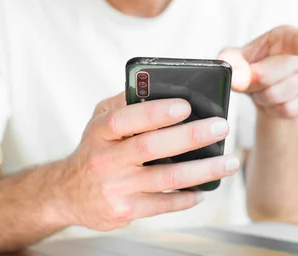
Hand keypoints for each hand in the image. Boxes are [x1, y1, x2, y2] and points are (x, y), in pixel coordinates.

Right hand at [54, 93, 239, 231]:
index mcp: (99, 131)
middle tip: (220, 127)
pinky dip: (188, 197)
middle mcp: (104, 160)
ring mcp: (115, 188)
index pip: (125, 119)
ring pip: (166, 179)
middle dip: (190, 136)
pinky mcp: (125, 210)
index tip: (185, 106)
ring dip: (203, 170)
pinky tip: (205, 189)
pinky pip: (163, 204)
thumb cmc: (94, 148)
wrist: (67, 193)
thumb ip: (126, 102)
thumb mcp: (99, 120)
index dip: (155, 112)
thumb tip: (163, 87)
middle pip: (151, 148)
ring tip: (230, 161)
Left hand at [219, 25, 297, 118]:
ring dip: (263, 98)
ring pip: (281, 96)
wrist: (263, 89)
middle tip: (252, 80)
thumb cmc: (252, 67)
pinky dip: (274, 110)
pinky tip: (274, 102)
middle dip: (255, 83)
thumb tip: (237, 79)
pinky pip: (289, 110)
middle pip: (275, 74)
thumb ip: (232, 64)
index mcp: (286, 37)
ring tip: (263, 90)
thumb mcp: (235, 60)